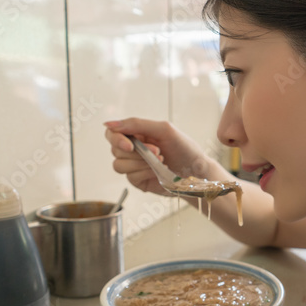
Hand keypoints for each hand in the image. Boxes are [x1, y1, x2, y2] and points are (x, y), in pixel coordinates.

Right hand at [104, 118, 220, 195]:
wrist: (197, 170)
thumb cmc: (184, 147)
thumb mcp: (163, 129)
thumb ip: (136, 124)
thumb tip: (108, 124)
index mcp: (136, 134)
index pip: (112, 133)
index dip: (116, 139)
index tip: (130, 145)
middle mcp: (132, 150)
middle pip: (114, 150)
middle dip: (137, 152)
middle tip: (158, 151)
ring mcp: (134, 166)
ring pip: (119, 165)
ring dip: (141, 163)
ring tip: (161, 161)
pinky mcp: (139, 181)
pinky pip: (130, 177)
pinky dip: (145, 173)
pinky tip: (158, 171)